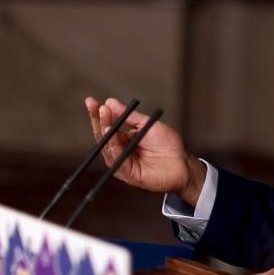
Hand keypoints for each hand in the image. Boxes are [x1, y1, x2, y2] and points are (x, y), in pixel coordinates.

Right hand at [84, 96, 206, 206]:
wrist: (182, 163)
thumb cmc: (168, 145)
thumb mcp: (148, 125)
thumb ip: (130, 116)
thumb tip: (110, 102)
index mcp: (122, 139)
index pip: (106, 125)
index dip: (98, 114)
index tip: (91, 101)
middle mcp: (119, 151)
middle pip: (103, 136)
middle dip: (98, 120)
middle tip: (96, 107)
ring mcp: (122, 163)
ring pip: (108, 148)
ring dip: (105, 132)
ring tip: (105, 118)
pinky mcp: (127, 174)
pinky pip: (117, 161)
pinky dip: (114, 148)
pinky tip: (112, 136)